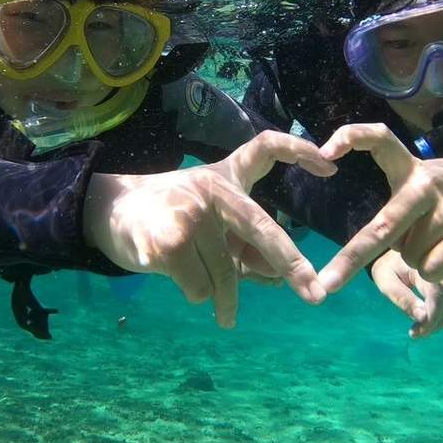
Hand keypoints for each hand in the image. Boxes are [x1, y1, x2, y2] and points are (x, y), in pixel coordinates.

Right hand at [83, 130, 336, 327]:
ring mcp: (191, 213)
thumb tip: (279, 277)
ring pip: (227, 275)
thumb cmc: (169, 219)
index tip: (331, 165)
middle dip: (291, 265)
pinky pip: (201, 289)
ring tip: (199, 284)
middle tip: (315, 294)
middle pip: (262, 230)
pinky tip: (172, 271)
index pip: (266, 147)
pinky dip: (193, 293)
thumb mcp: (210, 223)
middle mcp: (212, 189)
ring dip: (218, 293)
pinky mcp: (170, 242)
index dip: (299, 151)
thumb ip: (244, 246)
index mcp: (226, 176)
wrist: (110, 214)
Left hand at [317, 124, 442, 291]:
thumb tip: (376, 248)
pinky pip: (434, 268)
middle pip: (383, 227)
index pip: (379, 138)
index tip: (324, 153)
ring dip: (419, 258)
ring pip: (410, 255)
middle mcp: (427, 183)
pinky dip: (435, 270)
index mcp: (411, 167)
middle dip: (350, 260)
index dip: (351, 138)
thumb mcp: (429, 183)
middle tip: (326, 285)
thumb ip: (401, 207)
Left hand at [371, 250, 442, 337]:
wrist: (398, 253)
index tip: (415, 333)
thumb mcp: (386, 281)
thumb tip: (422, 318)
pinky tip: (433, 320)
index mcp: (425, 264)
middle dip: (434, 323)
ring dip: (442, 322)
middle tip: (416, 333)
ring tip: (423, 328)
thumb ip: (403, 299)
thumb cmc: (388, 267)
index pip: (437, 296)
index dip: (430, 319)